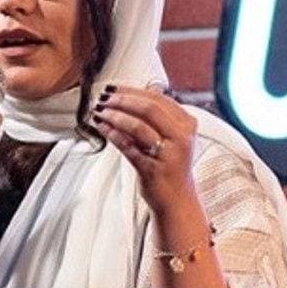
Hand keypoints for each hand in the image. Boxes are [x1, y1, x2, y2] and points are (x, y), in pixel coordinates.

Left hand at [91, 85, 197, 215]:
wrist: (177, 200)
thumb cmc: (169, 166)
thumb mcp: (170, 135)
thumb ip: (155, 114)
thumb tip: (129, 93)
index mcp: (186, 123)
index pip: (157, 97)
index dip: (132, 90)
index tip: (114, 87)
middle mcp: (181, 137)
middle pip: (148, 108)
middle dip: (122, 100)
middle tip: (104, 98)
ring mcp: (168, 154)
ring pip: (138, 126)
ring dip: (114, 116)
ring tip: (100, 112)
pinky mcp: (153, 169)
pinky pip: (129, 147)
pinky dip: (113, 135)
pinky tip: (102, 128)